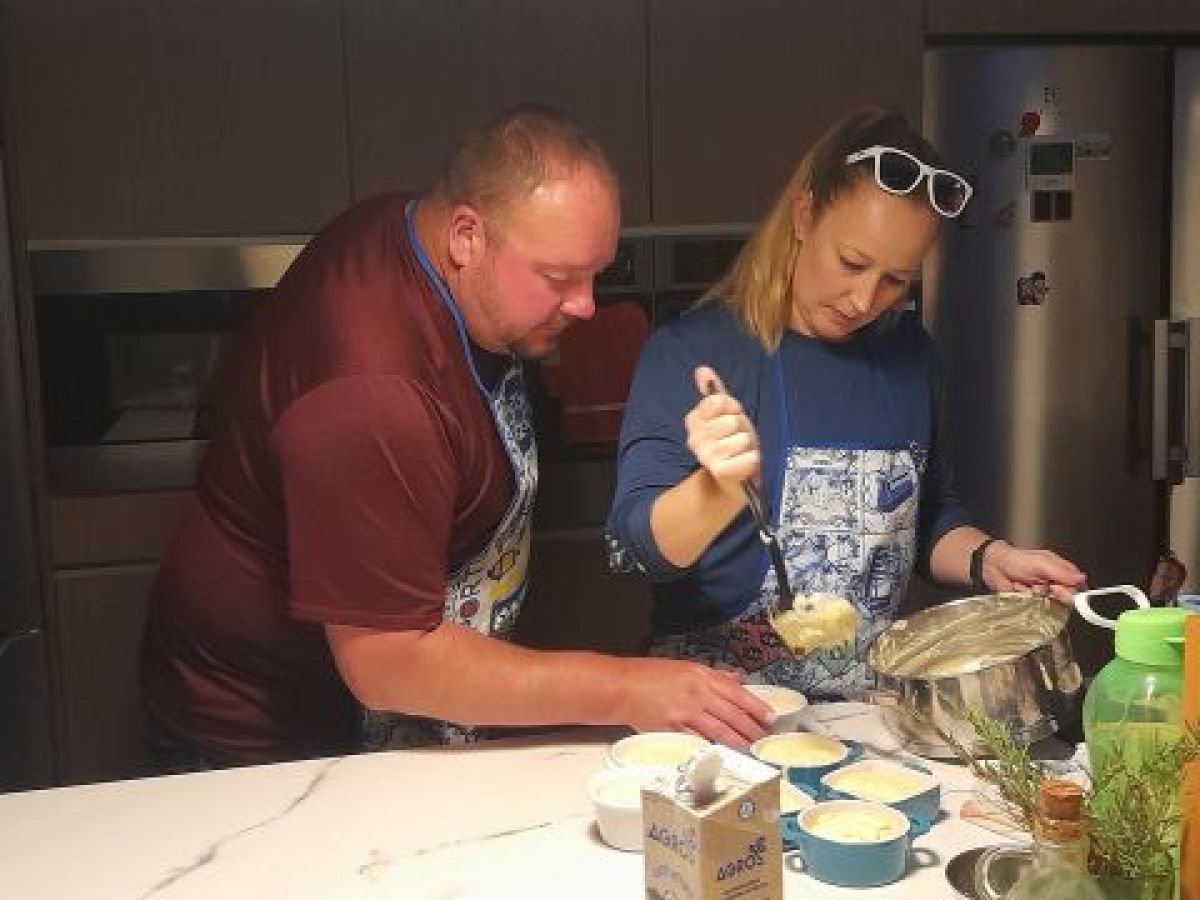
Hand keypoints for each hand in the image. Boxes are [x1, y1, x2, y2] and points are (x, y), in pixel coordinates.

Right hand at [612, 657, 772, 748]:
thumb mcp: (683, 668)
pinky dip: (713, 747)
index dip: (756, 705)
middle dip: (752, 727)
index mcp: (700, 675)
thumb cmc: (646, 676)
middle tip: (764, 738)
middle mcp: (697, 690)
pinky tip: (723, 754)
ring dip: (738, 740)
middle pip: (733, 712)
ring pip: (721, 728)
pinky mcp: (675, 726)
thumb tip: (734, 679)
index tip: (769, 716)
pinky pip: (699, 738)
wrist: (620, 686)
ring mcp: (687, 709)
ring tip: (751, 749)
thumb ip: (710, 676)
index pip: (736, 691)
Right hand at [686, 365, 760, 503]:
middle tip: (738, 438)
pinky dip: (753, 460)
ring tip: (742, 452)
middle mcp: (694, 438)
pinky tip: (747, 462)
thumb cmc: (732, 441)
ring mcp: (706, 456)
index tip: (732, 415)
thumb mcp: (726, 414)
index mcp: (693, 421)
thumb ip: (715, 392)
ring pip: (742, 439)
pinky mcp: (720, 471)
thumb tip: (702, 370)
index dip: (732, 407)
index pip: (717, 401)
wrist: (734, 478)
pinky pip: (748, 458)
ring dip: (748, 445)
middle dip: (742, 428)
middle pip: (732, 420)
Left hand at [983, 541, 1086, 602]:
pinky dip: (1030, 602)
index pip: (1076, 584)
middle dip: (1053, 593)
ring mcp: (1042, 593)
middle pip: (1065, 596)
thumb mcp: (1041, 563)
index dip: (1071, 589)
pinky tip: (1022, 592)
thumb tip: (1080, 578)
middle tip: (1041, 586)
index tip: (1059, 588)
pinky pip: (1037, 609)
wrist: (993, 566)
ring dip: (1039, 597)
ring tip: (1028, 586)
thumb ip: (1061, 571)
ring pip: (1051, 604)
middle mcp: (1053, 582)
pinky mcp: (1032, 602)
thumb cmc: (1016, 560)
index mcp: (1059, 569)